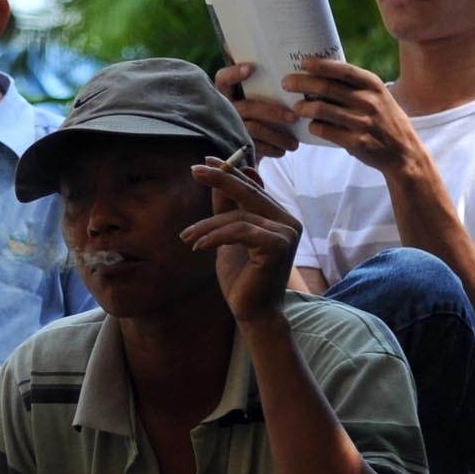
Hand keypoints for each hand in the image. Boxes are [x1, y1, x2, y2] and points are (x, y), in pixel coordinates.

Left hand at [182, 158, 300, 327]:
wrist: (252, 312)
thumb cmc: (241, 276)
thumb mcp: (227, 238)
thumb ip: (226, 210)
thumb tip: (217, 177)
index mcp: (278, 216)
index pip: (253, 186)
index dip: (231, 171)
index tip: (205, 161)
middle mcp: (288, 220)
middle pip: (249, 192)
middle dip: (219, 179)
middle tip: (194, 170)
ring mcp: (287, 232)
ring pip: (239, 215)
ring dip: (207, 225)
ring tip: (187, 237)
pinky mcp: (279, 245)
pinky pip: (240, 230)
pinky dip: (216, 236)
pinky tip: (198, 247)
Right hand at [215, 62, 299, 159]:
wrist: (245, 149)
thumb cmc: (259, 118)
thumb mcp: (259, 100)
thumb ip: (266, 90)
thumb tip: (294, 82)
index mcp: (227, 94)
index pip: (223, 79)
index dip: (233, 73)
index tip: (250, 68)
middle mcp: (224, 109)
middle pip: (248, 107)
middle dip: (273, 112)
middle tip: (293, 118)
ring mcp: (227, 128)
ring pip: (254, 129)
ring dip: (278, 136)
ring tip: (294, 143)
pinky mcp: (233, 146)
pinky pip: (254, 146)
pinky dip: (271, 149)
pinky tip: (282, 151)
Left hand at [280, 58, 424, 173]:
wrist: (404, 152)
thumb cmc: (384, 120)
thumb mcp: (378, 97)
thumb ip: (356, 87)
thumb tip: (321, 73)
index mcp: (374, 86)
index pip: (343, 70)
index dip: (320, 65)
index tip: (302, 62)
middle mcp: (369, 101)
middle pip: (326, 88)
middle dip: (302, 83)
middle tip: (286, 82)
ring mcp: (363, 122)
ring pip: (322, 110)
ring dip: (303, 108)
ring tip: (295, 107)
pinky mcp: (356, 142)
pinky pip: (325, 131)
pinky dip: (314, 127)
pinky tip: (311, 126)